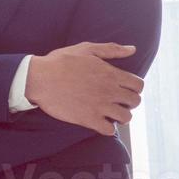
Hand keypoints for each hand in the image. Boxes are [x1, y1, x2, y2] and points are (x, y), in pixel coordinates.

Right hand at [26, 42, 142, 135]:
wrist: (39, 78)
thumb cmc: (60, 62)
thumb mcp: (86, 49)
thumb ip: (111, 49)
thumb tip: (133, 49)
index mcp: (111, 74)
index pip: (138, 85)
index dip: (133, 88)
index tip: (123, 89)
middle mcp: (110, 91)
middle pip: (135, 102)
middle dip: (128, 102)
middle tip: (116, 101)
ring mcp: (100, 106)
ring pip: (125, 118)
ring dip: (120, 116)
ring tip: (109, 113)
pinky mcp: (88, 119)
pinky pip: (109, 130)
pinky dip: (107, 128)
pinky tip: (99, 121)